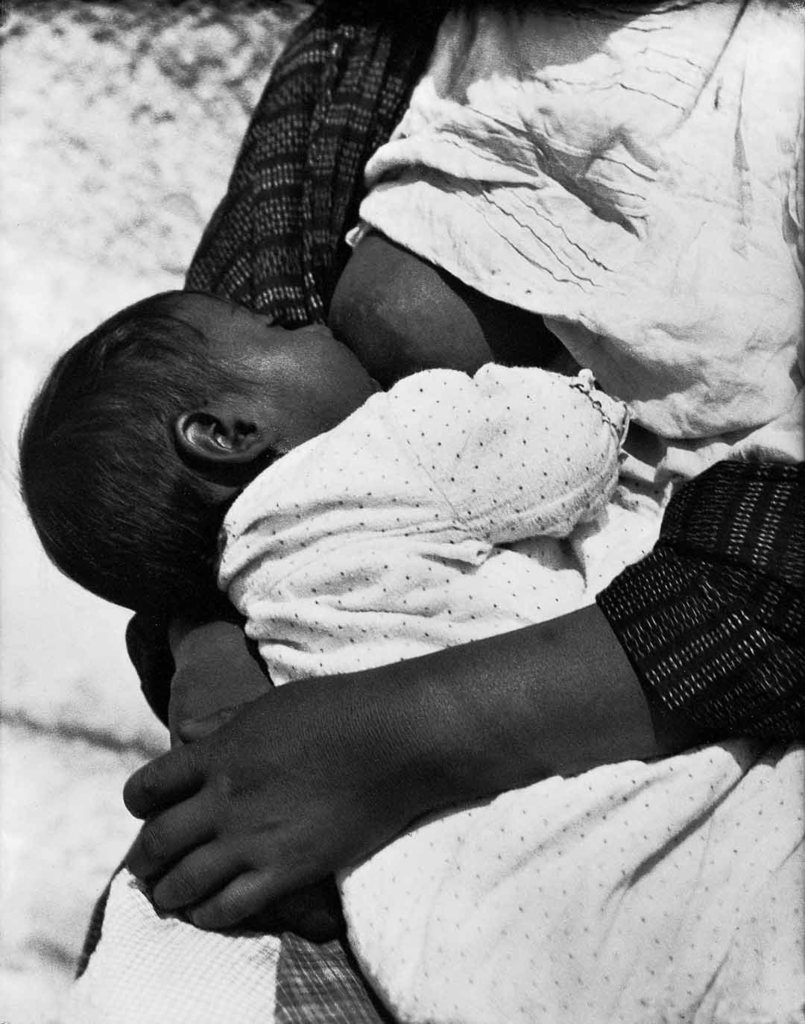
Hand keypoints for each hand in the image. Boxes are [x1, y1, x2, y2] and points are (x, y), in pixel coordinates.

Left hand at [124, 673, 426, 929]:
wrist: (394, 740)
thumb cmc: (337, 710)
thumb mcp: (270, 706)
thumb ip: (223, 723)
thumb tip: (183, 731)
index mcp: (219, 753)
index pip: (148, 787)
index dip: (138, 802)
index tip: (144, 810)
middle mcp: (225, 799)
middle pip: (156, 842)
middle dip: (144, 858)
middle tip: (147, 865)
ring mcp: (253, 839)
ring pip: (183, 883)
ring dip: (169, 892)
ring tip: (172, 895)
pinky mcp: (287, 871)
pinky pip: (228, 908)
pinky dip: (208, 915)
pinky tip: (208, 911)